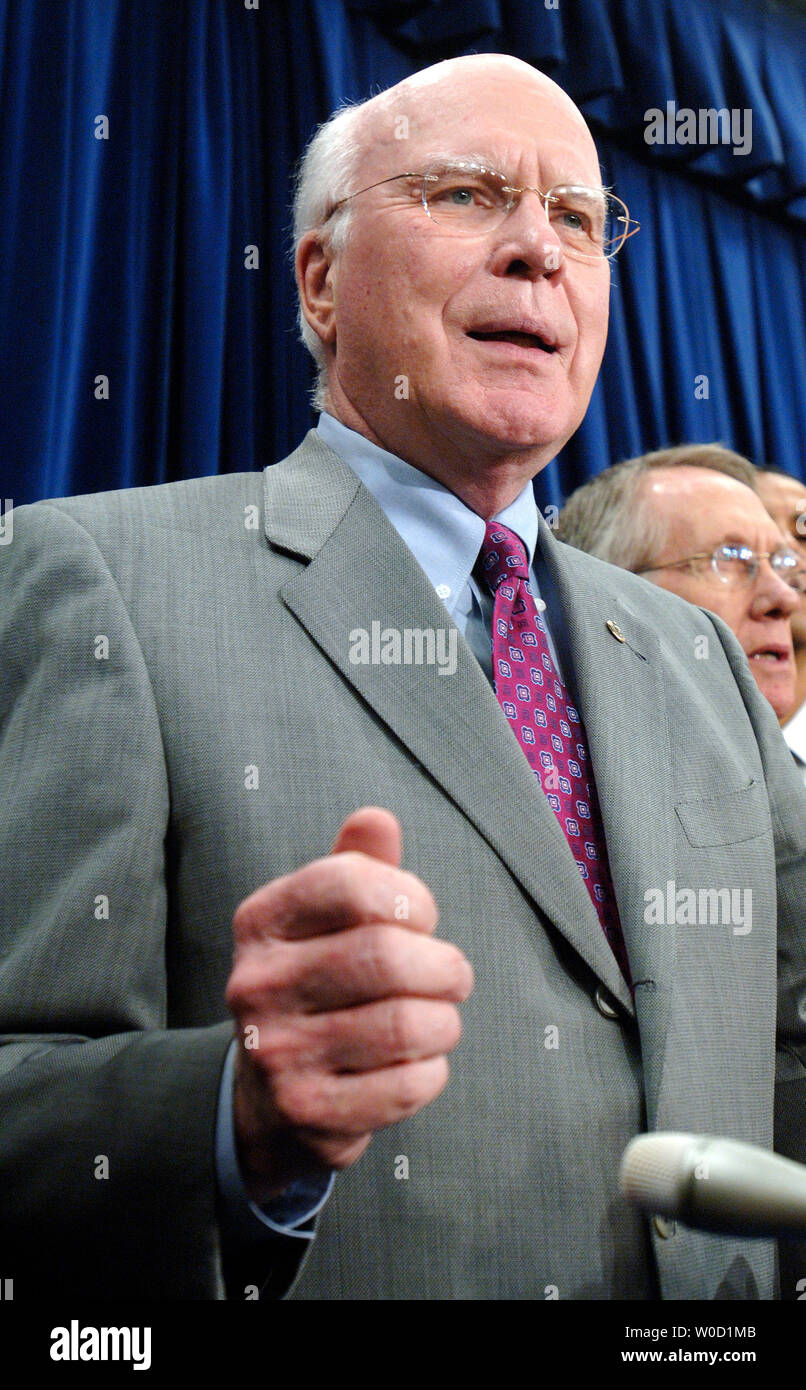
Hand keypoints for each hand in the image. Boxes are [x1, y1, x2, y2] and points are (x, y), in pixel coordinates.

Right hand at [226, 807, 472, 1200]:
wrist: (267, 1099)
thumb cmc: (319, 987)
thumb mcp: (324, 922)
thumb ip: (356, 868)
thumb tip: (376, 818)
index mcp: (261, 922)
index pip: (351, 883)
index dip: (410, 897)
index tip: (422, 918)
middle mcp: (256, 983)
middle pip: (386, 956)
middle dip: (444, 966)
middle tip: (453, 976)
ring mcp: (276, 1053)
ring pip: (405, 1024)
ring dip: (444, 1022)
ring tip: (439, 1020)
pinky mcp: (306, 1112)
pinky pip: (406, 1085)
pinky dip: (431, 1072)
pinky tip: (418, 1065)